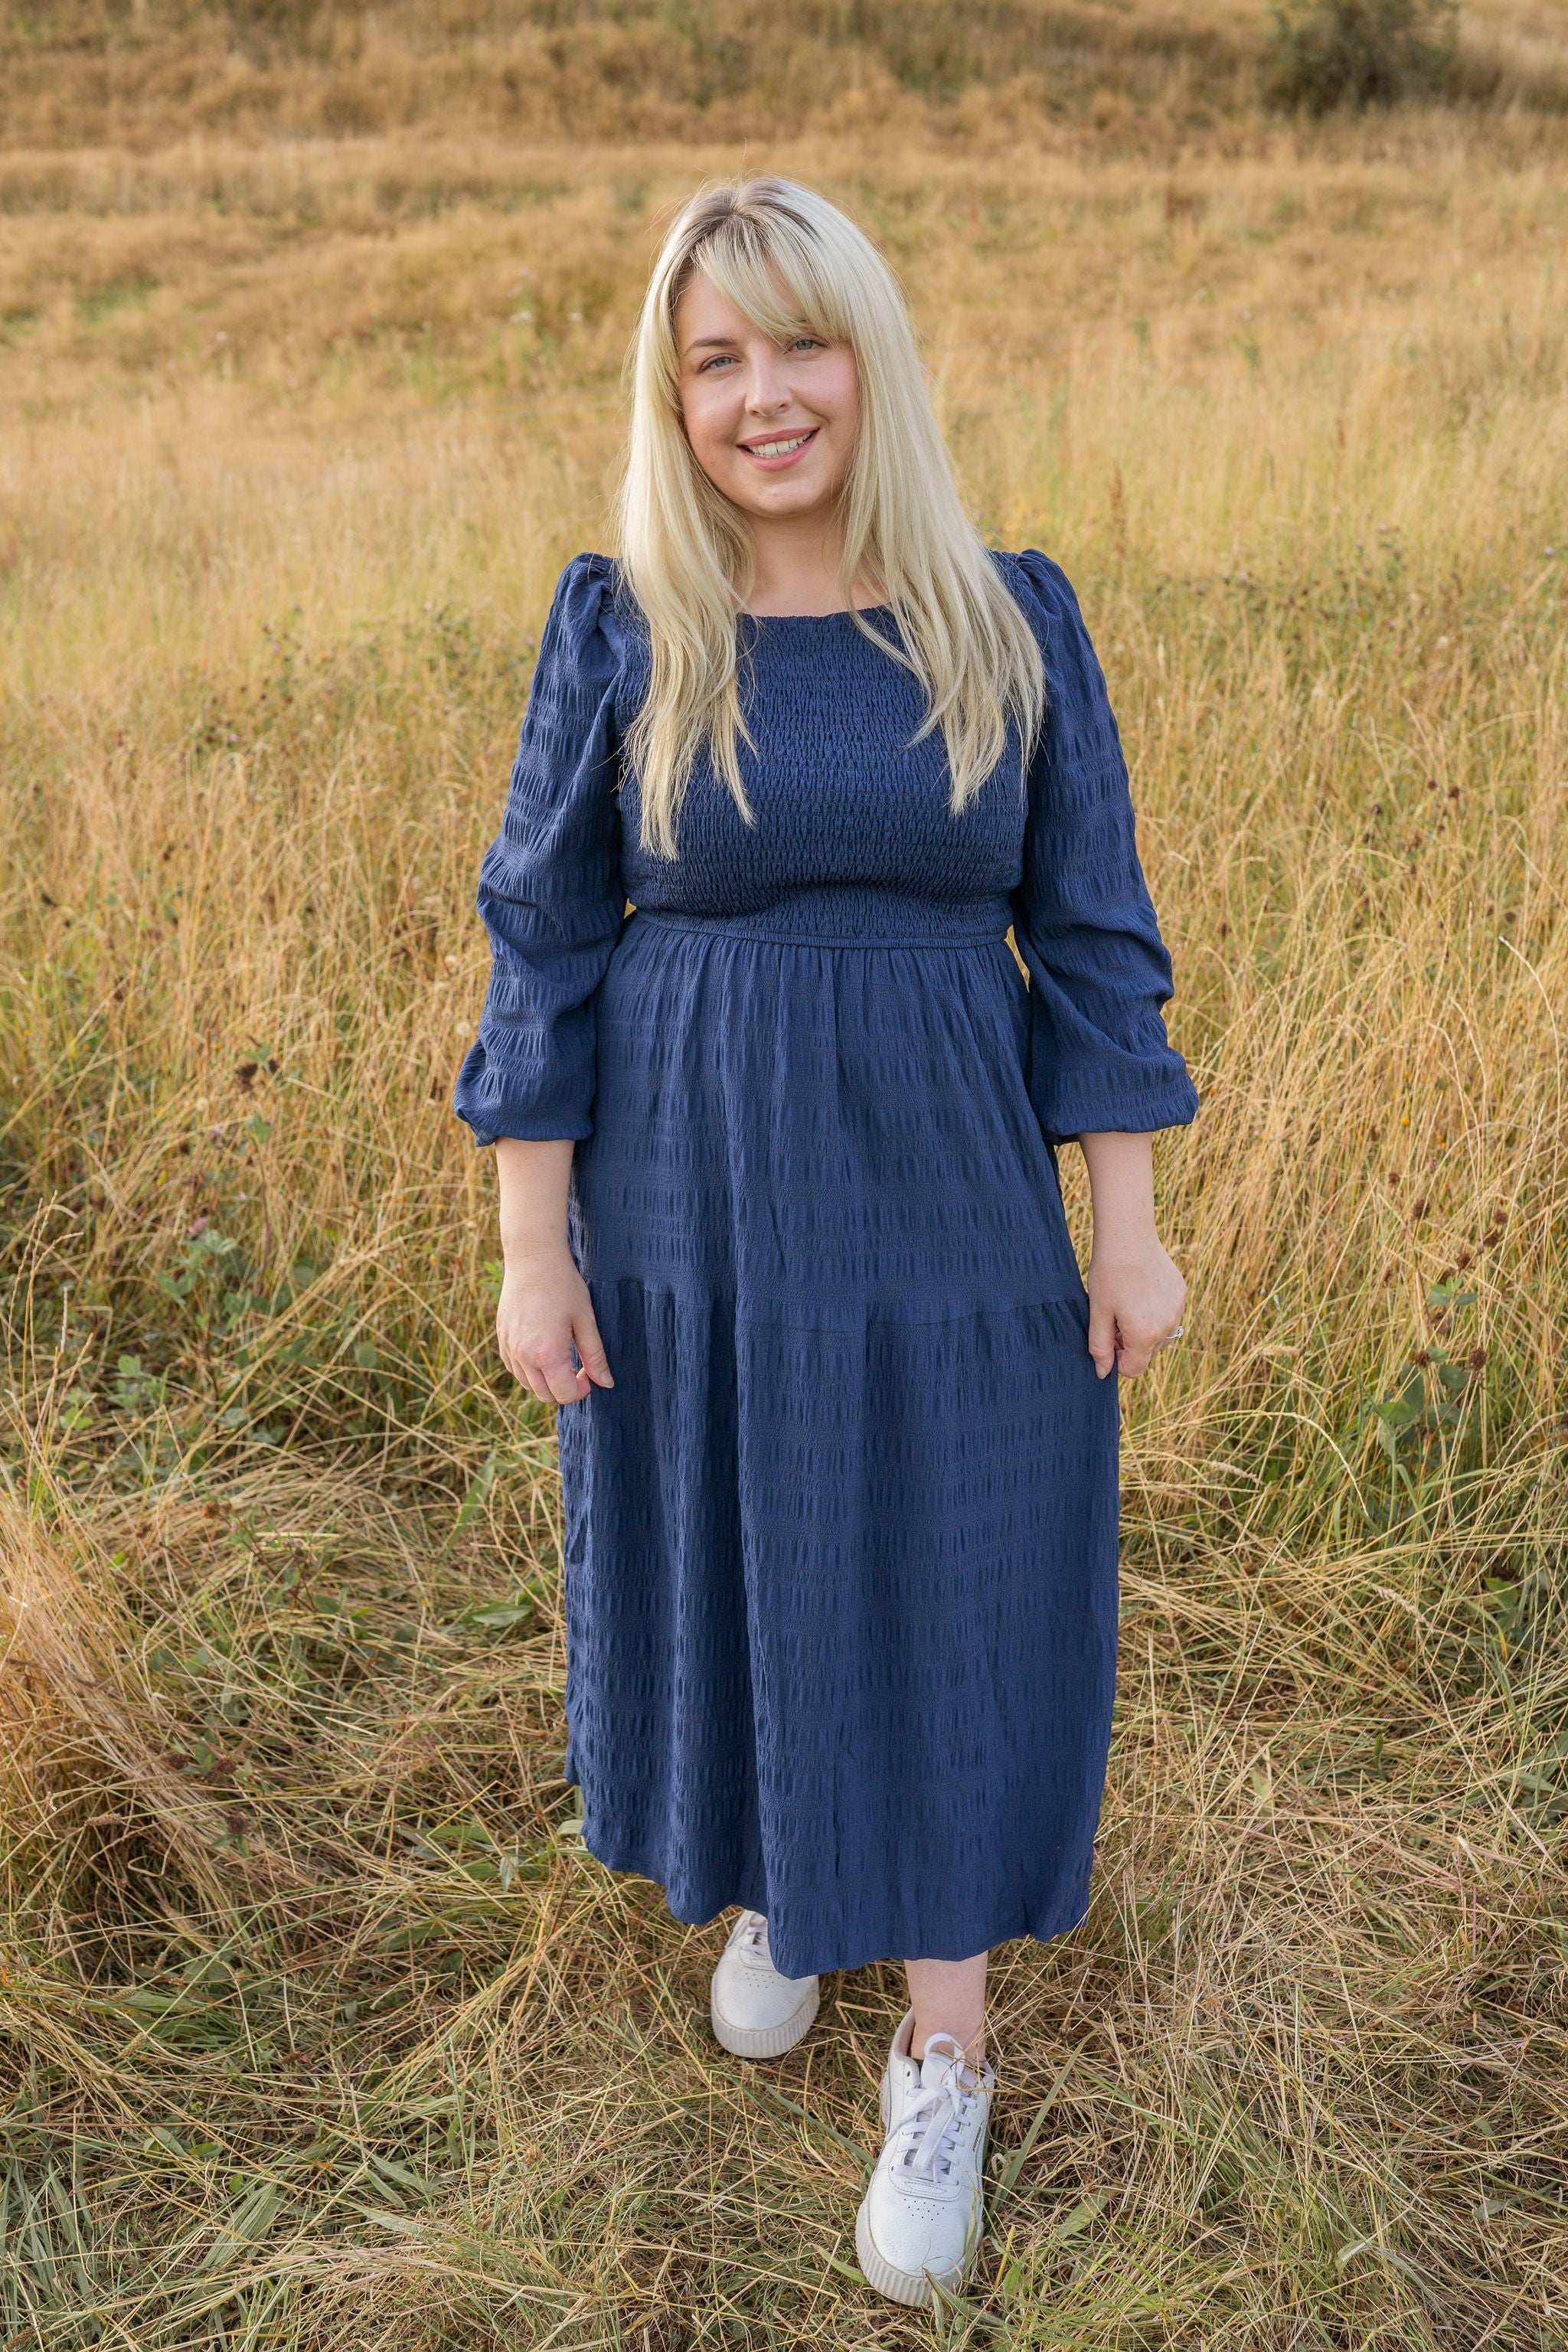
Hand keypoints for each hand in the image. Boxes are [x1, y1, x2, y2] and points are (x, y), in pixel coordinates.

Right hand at [496, 1248, 613, 1404]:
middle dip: (564, 1389)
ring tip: (561, 1359)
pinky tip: (542, 1351)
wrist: (533, 1259)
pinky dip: (529, 1369)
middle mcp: (523, 1356)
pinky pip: (514, 1368)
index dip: (581, 1391)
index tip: (589, 1374)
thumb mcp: (586, 1320)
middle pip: (544, 1395)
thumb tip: (606, 1382)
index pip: (563, 1394)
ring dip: (546, 1381)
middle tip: (578, 1369)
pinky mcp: (502, 1338)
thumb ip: (595, 1356)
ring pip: (527, 1384)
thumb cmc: (564, 1286)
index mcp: (547, 1354)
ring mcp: (509, 1347)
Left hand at [1086, 1238, 1186, 1380]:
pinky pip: (1169, 1315)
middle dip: (1130, 1344)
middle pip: (1147, 1353)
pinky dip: (1155, 1312)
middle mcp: (1167, 1327)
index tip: (1108, 1339)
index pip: (1133, 1370)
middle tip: (1114, 1317)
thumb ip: (1100, 1347)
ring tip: (1127, 1304)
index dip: (1117, 1360)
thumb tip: (1103, 1373)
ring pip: (1160, 1335)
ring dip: (1144, 1330)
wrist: (1129, 1237)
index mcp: (1144, 1336)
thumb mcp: (1098, 1313)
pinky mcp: (1181, 1294)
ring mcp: (1177, 1310)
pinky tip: (1141, 1291)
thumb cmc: (1109, 1275)